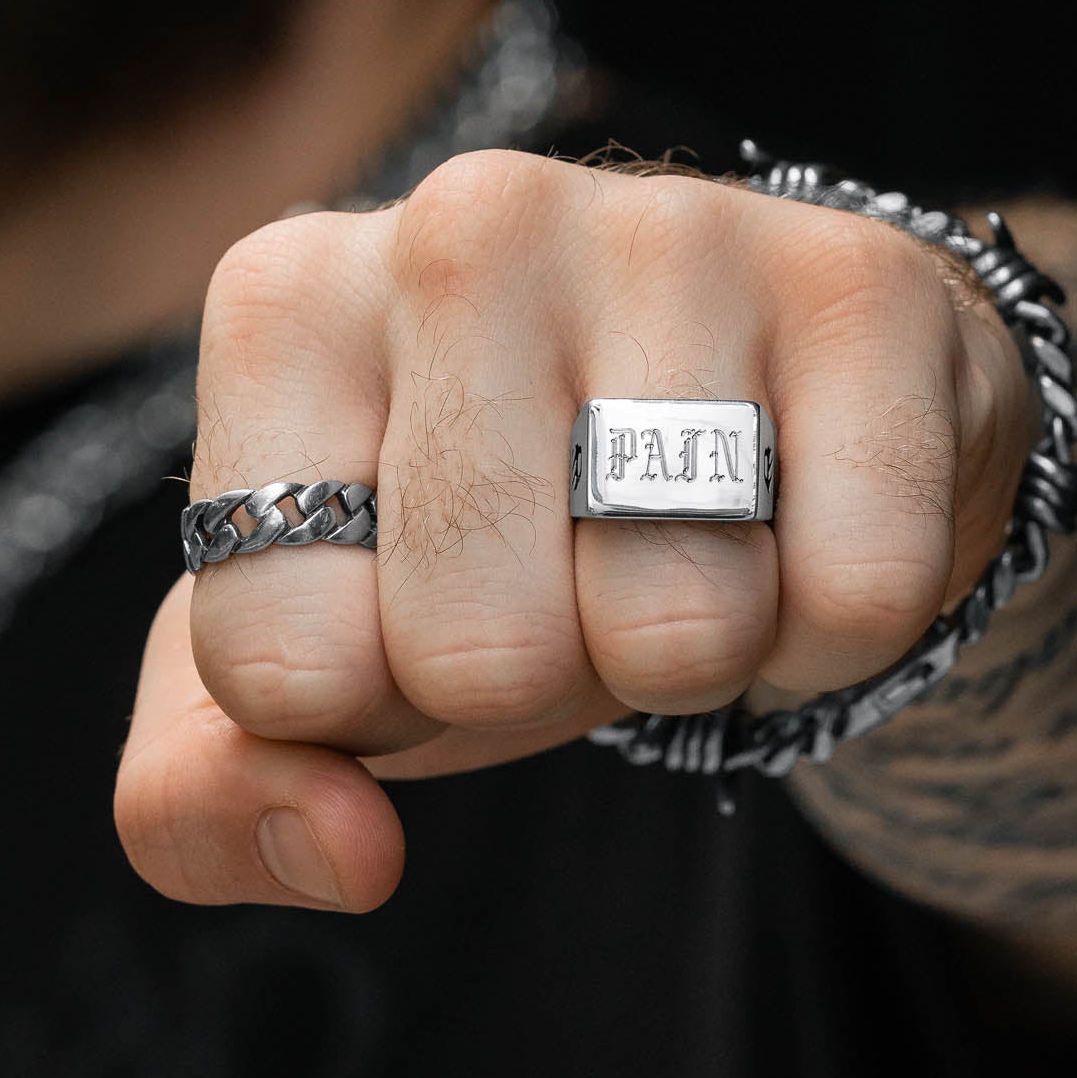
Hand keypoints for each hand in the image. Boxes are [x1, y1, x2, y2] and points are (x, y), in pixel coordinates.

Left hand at [117, 151, 1033, 908]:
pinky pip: (857, 596)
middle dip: (547, 678)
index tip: (422, 601)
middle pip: (481, 653)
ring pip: (680, 626)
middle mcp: (465, 225)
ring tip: (694, 539)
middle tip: (576, 574)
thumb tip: (338, 852)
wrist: (746, 402)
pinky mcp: (859, 283)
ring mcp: (675, 233)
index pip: (282, 667)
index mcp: (288, 307)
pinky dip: (834, 628)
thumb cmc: (510, 527)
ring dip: (696, 654)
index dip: (377, 703)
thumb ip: (217, 786)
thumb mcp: (325, 655)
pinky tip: (803, 514)